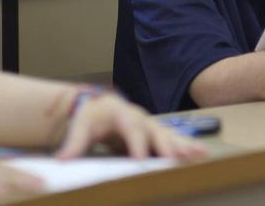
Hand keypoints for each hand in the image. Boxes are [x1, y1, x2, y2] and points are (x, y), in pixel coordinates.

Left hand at [56, 92, 206, 160]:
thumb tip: (62, 160)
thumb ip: (74, 144)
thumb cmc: (92, 116)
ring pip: (169, 135)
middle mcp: (140, 118)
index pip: (131, 129)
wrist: (101, 105)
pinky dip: (188, 146)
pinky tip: (201, 154)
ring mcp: (151, 124)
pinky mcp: (156, 133)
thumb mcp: (81, 126)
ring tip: (199, 154)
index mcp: (122, 113)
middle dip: (167, 145)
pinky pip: (174, 140)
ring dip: (184, 145)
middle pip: (155, 131)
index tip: (141, 160)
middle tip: (176, 158)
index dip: (136, 144)